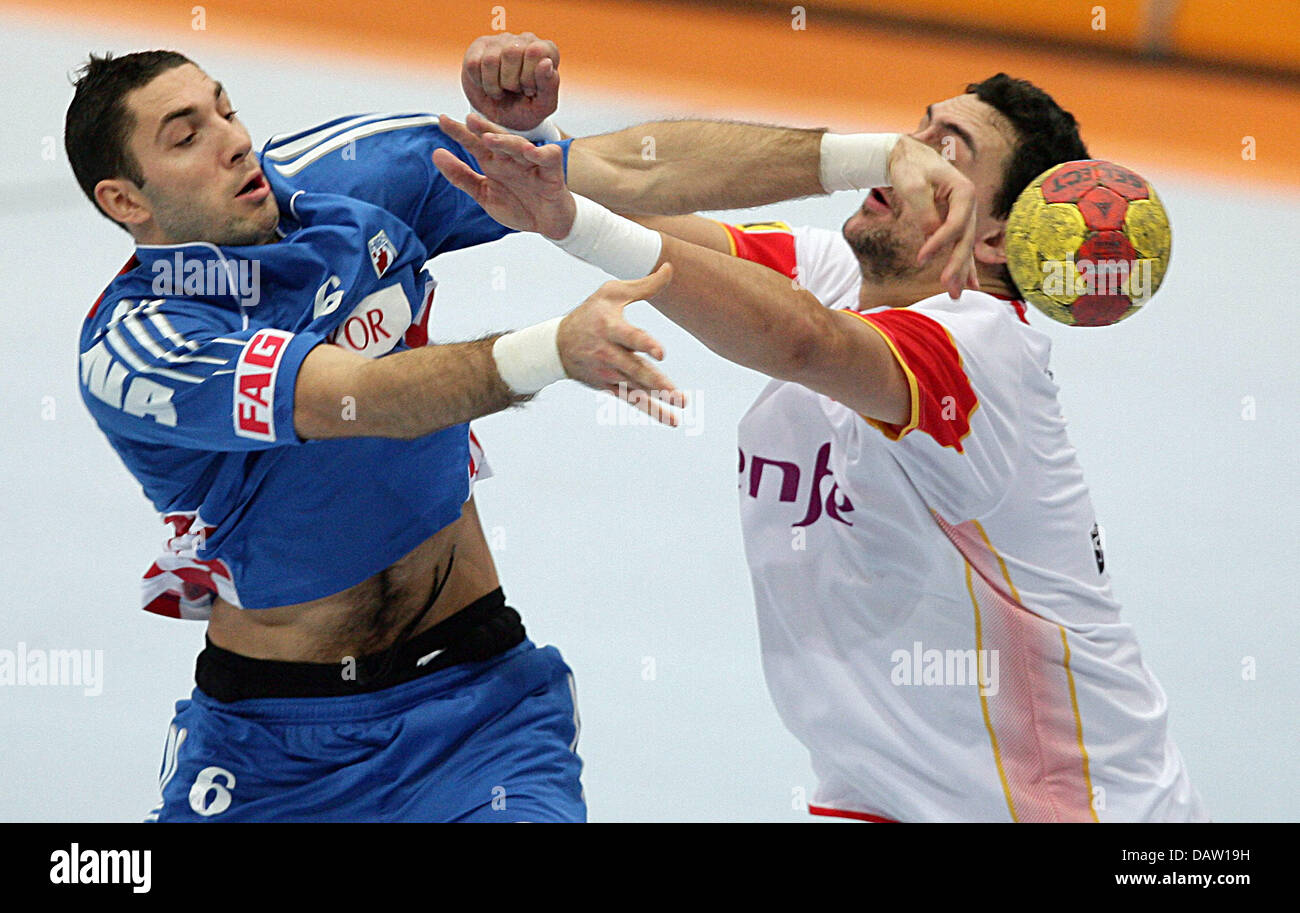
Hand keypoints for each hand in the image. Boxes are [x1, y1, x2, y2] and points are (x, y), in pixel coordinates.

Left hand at [433, 113, 576, 238]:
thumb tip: (436, 154)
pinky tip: (529, 152)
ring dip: (506, 141)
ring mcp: (531, 164)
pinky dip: (541, 153)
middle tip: (469, 120)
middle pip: (497, 138)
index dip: (459, 132)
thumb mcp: (484, 194)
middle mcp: (511, 159)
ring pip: (519, 146)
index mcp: (494, 163)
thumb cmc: (520, 206)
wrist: (548, 224)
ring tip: (489, 139)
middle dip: (484, 128)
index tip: (442, 120)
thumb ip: (461, 176)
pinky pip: (549, 157)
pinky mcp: (552, 172)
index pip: (475, 143)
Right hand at [461, 32, 559, 131]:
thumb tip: (546, 62)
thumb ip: (549, 86)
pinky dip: (480, 83)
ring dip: (494, 86)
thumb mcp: (542, 106)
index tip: (529, 90)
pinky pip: (474, 64)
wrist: (499, 119)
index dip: (529, 77)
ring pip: (491, 60)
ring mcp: (501, 40)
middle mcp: (525, 39)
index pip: (536, 51)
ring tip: (501, 91)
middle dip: (511, 82)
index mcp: (547, 51)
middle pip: (512, 52)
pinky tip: (488, 85)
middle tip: (514, 91)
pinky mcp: (479, 47)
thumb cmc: (525, 109)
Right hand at [559, 264, 684, 426]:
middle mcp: (608, 353)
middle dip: (655, 381)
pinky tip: (671, 420)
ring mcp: (607, 373)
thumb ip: (644, 285)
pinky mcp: (608, 387)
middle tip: (674, 392)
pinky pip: (631, 401)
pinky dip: (650, 410)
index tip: (661, 352)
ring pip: (635, 388)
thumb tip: (671, 267)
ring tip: (680, 406)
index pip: (629, 337)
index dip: (645, 344)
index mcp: (610, 328)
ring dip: (658, 399)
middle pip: (634, 369)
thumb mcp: (611, 293)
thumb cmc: (591, 312)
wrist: (556, 344)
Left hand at [887, 135, 979, 298]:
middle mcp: (969, 204)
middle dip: (957, 265)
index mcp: (964, 191)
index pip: (955, 224)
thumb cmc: (910, 167)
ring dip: (961, 271)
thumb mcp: (914, 187)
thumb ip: (925, 212)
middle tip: (949, 288)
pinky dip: (964, 265)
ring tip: (956, 295)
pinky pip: (961, 246)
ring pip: (964, 246)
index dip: (940, 243)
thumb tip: (931, 237)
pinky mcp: (955, 222)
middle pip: (965, 239)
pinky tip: (969, 285)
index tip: (921, 259)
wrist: (908, 156)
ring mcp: (964, 214)